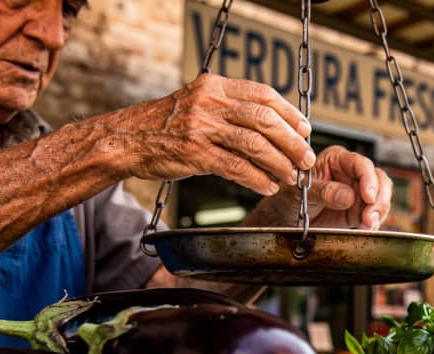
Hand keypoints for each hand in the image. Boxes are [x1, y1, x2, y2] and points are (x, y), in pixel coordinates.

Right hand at [117, 75, 314, 194]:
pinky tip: (269, 186)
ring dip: (280, 162)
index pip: (263, 94)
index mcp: (215, 86)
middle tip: (306, 158)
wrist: (127, 139)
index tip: (305, 129)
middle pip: (265, 119)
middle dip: (292, 141)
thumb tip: (272, 126)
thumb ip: (230, 109)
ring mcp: (202, 128)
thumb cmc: (166, 126)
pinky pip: (236, 167)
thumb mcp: (199, 104)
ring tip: (293, 176)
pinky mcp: (195, 153)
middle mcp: (210, 102)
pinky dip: (258, 178)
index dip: (290, 113)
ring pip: (255, 144)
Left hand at [249, 146, 392, 229]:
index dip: (368, 179)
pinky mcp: (358, 208)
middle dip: (378, 199)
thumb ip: (324, 192)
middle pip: (378, 179)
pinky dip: (375, 221)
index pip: (360, 164)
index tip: (367, 197)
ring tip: (367, 224)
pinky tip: (366, 228)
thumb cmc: (289, 198)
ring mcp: (357, 191)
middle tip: (369, 216)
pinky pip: (376, 212)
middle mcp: (350, 172)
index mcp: (336, 159)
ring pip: (381, 195)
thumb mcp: (301, 192)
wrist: (286, 219)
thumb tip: (348, 195)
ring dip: (378, 211)